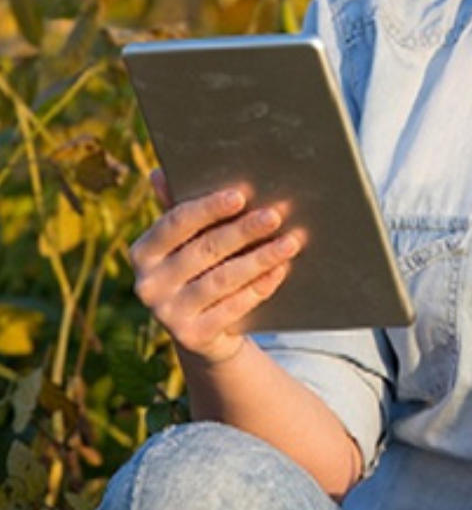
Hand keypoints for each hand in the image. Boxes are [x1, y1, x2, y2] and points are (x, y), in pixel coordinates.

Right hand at [130, 169, 299, 364]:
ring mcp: (168, 314)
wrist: (204, 331)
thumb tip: (160, 172)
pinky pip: (233, 308)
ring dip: (260, 258)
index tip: (240, 195)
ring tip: (290, 242)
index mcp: (142, 252)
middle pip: (204, 250)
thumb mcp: (187, 241)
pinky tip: (281, 271)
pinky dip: (259, 288)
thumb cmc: (199, 269)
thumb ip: (180, 210)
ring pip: (222, 279)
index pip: (175, 223)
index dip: (208, 208)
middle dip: (243, 231)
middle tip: (276, 215)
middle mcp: (148, 285)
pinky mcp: (192, 337)